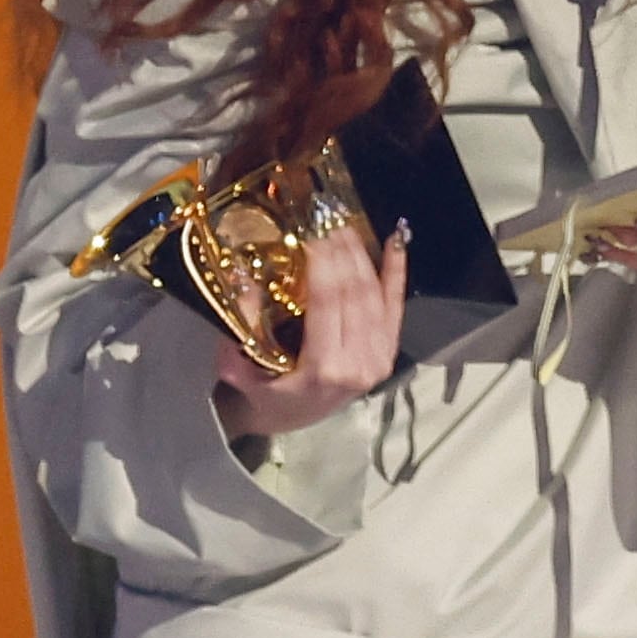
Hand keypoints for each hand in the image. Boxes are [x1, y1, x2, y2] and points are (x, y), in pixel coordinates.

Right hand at [213, 223, 409, 440]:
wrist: (292, 419)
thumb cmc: (264, 393)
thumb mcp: (241, 366)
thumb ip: (241, 326)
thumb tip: (242, 276)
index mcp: (323, 368)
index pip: (328, 302)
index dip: (323, 263)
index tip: (312, 231)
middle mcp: (357, 363)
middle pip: (354, 294)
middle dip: (341, 251)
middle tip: (327, 218)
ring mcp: (377, 359)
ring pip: (374, 295)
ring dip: (362, 256)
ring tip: (346, 225)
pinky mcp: (387, 353)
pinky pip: (394, 307)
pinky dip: (396, 273)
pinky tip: (395, 243)